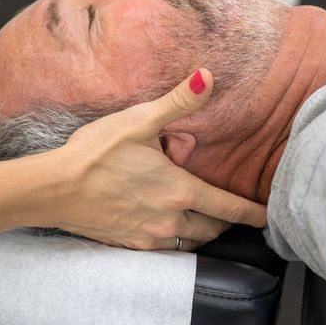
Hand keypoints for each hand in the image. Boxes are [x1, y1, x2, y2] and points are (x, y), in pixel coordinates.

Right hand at [52, 69, 266, 250]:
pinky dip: (174, 238)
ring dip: (200, 232)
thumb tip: (208, 76)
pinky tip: (164, 225)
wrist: (55, 188)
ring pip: (189, 242)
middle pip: (212, 229)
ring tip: (200, 219)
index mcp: (180, 190)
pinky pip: (164, 248)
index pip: (229, 208)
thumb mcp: (139, 121)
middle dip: (225, 222)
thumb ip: (178, 102)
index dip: (253, 214)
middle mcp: (170, 218)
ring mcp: (149, 236)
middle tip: (228, 212)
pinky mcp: (129, 245)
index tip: (270, 218)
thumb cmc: (96, 152)